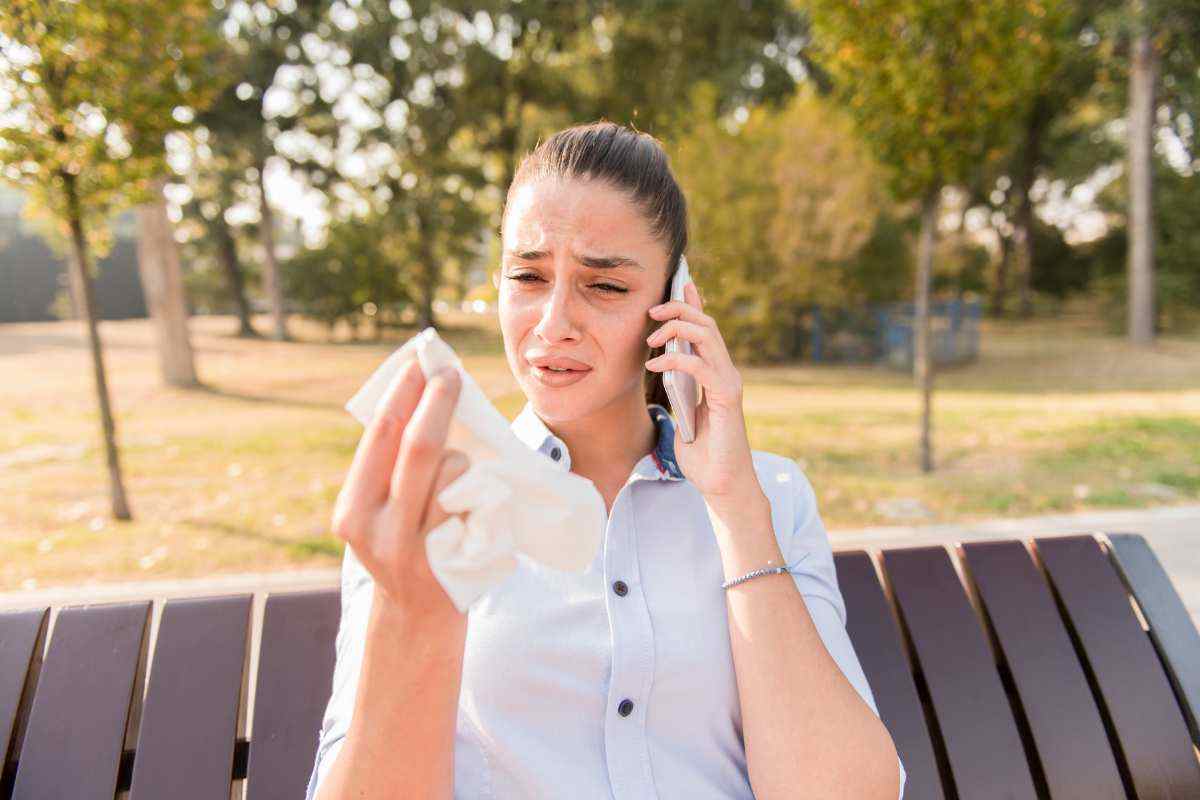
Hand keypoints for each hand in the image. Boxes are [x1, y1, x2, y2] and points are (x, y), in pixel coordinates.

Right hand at [331, 355, 469, 618]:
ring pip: (454, 474)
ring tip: (462, 472)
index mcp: (353, 511)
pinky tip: (478, 502)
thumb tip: (418, 393)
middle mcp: (377, 531)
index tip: (421, 362)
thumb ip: (389, 469)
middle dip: (438, 402)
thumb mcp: (381, 513)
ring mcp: (417, 549)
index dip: (403, 394)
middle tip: (452, 372)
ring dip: (465, 458)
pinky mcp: (452, 562)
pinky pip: (477, 504)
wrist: (417, 619)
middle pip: (418, 448)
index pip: (380, 437)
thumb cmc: (405, 547)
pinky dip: (481, 490)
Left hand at [644, 281, 759, 505]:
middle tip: (652, 311)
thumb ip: (677, 391)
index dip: (693, 304)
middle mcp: (726, 373)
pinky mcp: (727, 397)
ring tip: (652, 338)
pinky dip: (675, 361)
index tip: (678, 283)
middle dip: (679, 309)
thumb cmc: (703, 455)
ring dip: (676, 329)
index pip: (706, 329)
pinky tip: (655, 367)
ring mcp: (729, 383)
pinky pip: (701, 365)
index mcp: (716, 374)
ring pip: (707, 336)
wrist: (722, 485)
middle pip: (707, 324)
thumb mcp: (682, 415)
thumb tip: (660, 371)